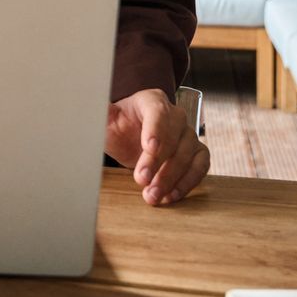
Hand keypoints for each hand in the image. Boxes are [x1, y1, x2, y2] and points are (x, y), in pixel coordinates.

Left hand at [104, 87, 208, 206]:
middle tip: (142, 180)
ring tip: (153, 195)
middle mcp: (175, 115)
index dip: (155, 130)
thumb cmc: (118, 126)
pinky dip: (187, 183)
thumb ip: (102, 113)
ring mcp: (188, 134)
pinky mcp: (197, 153)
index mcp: (152, 101)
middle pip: (173, 138)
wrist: (130, 138)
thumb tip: (96, 104)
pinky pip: (200, 167)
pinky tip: (171, 196)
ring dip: (171, 178)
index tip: (149, 148)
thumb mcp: (106, 120)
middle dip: (157, 163)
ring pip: (188, 155)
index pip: (158, 112)